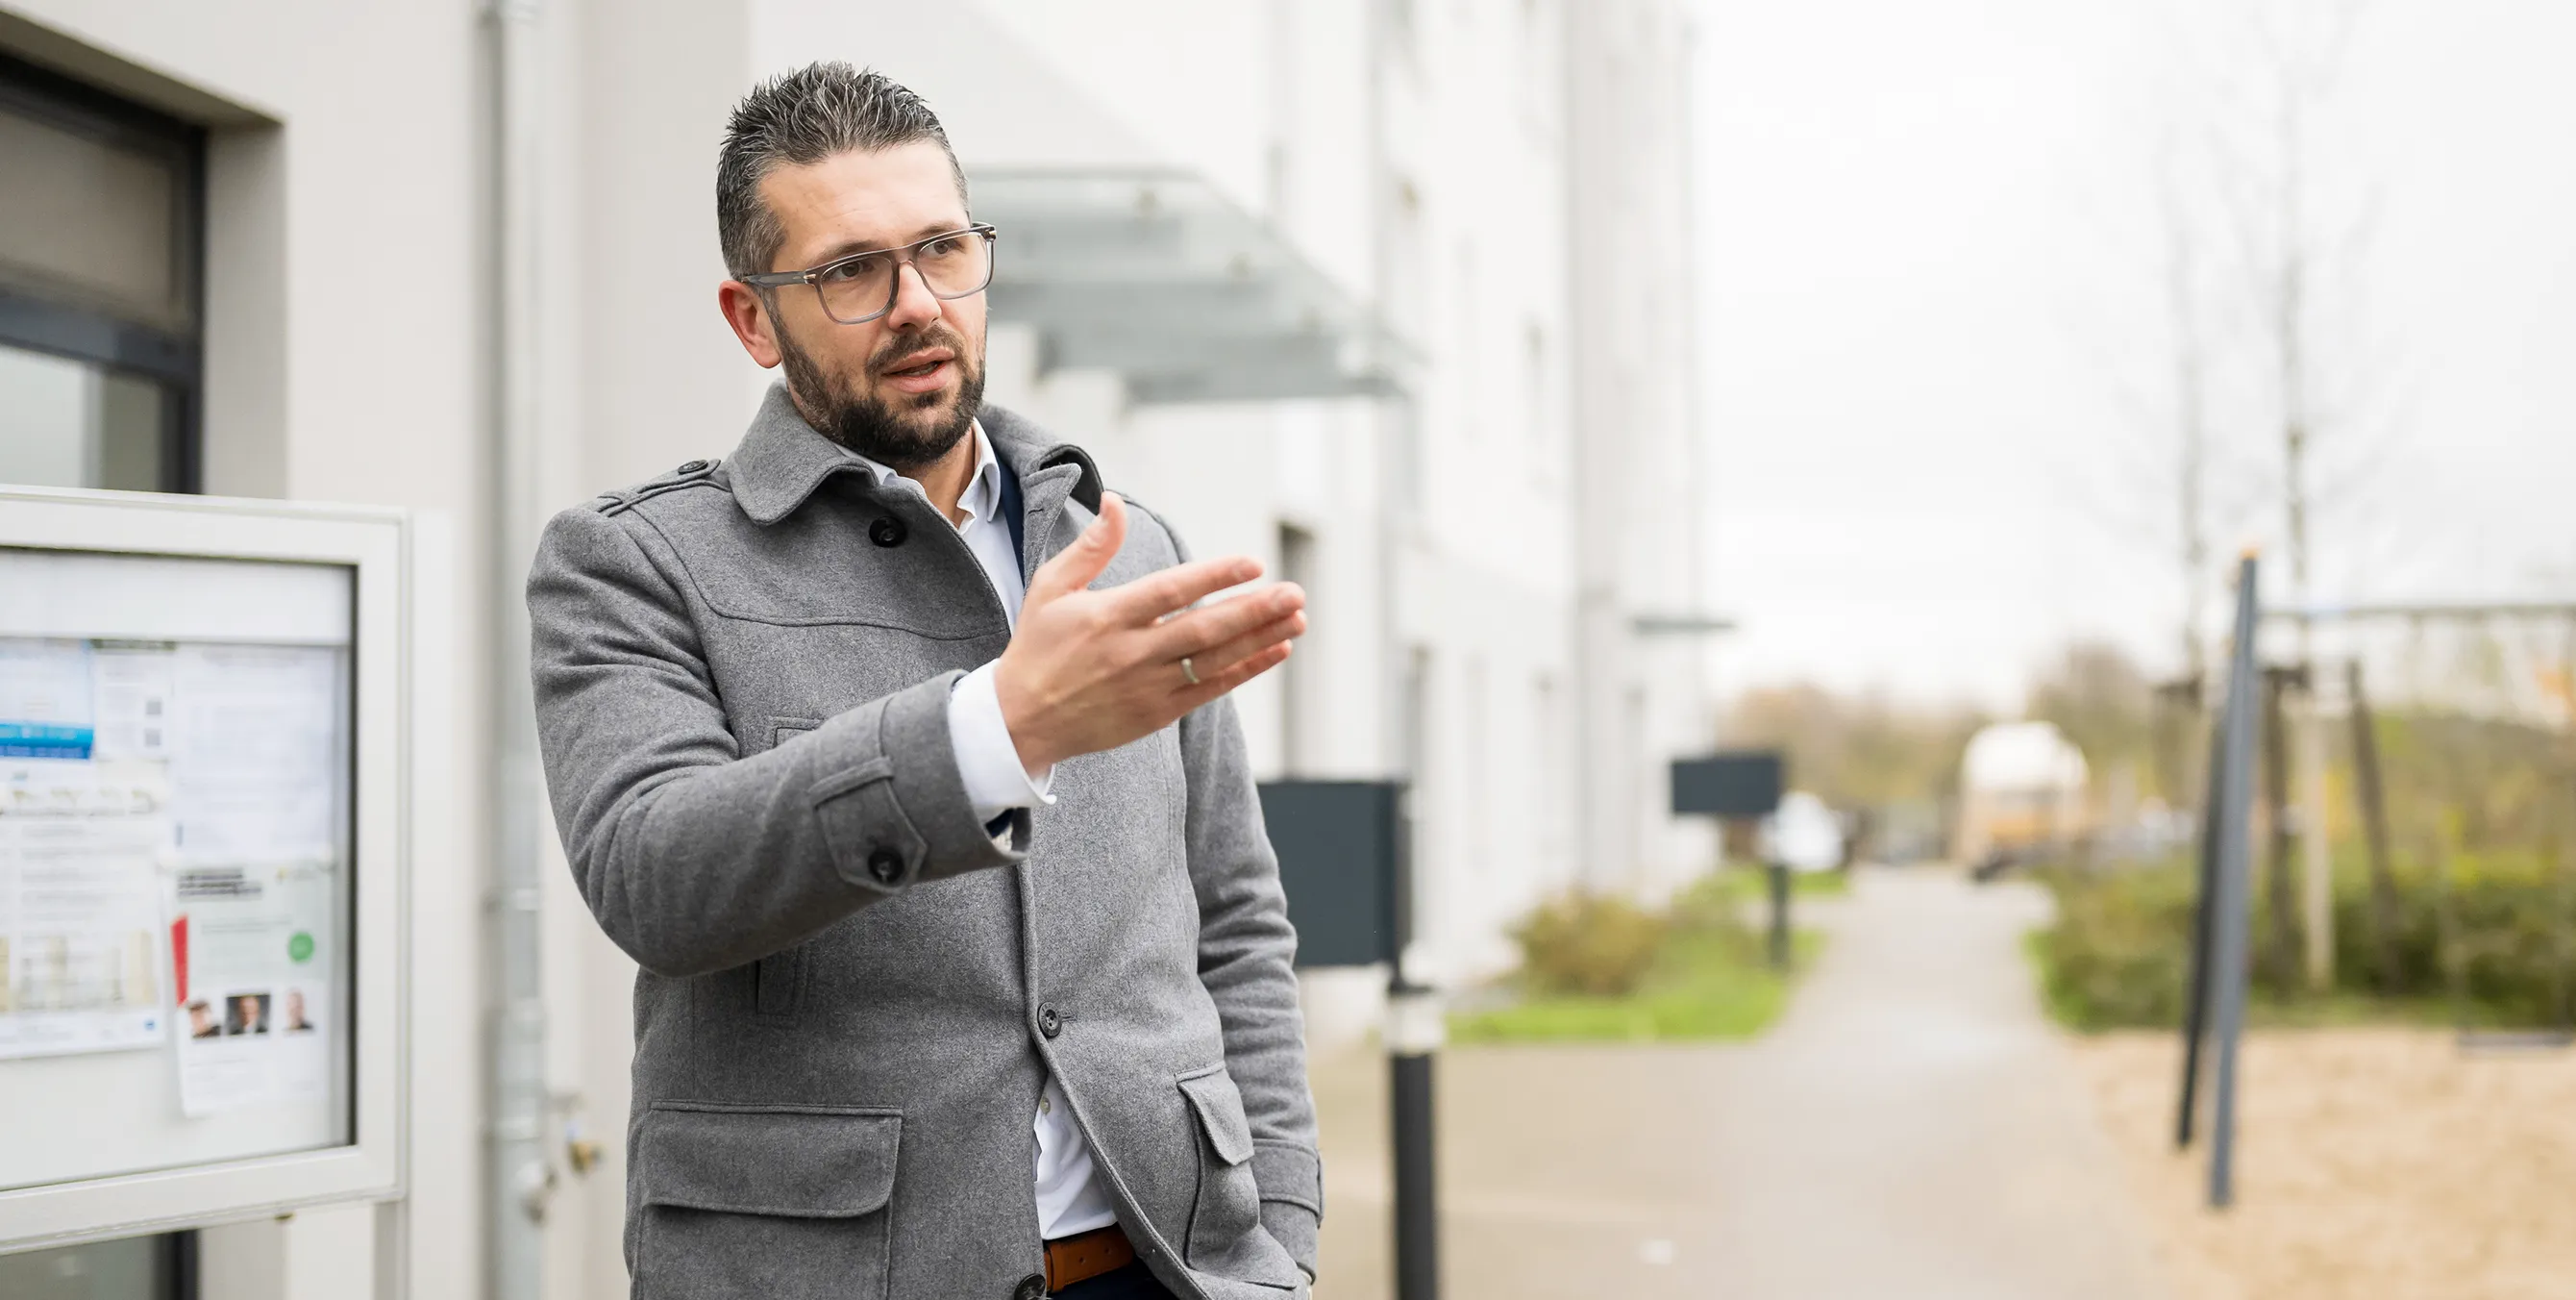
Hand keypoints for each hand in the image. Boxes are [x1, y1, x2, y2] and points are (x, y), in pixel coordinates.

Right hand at [994, 492, 1305, 771]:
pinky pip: (1211, 689)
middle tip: (1294, 592)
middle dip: (1254, 610)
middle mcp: (1132, 652)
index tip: (1252, 563)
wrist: (1022, 720)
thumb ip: (1091, 547)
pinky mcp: (1158, 713)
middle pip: (1204, 628)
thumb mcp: (1051, 588)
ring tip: (1298, 618)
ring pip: (1215, 659)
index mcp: (1108, 616)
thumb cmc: (1038, 646)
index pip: (1171, 591)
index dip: (1214, 577)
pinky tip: (1276, 650)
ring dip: (1260, 638)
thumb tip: (1115, 502)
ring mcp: (1148, 686)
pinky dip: (1246, 670)